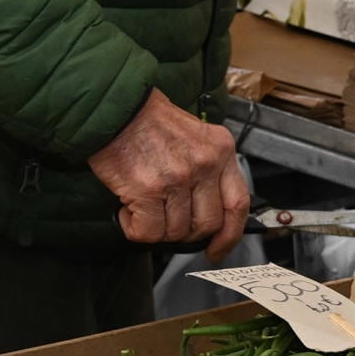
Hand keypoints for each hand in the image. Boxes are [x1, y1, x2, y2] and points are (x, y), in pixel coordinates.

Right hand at [89, 88, 249, 255]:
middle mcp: (205, 165)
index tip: (219, 248)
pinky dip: (135, 228)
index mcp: (221, 151)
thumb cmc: (150, 121)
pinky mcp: (148, 189)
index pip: (237, 204)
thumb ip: (209, 168)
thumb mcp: (196, 136)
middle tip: (167, 223)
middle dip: (186, 234)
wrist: (117, 108)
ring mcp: (178, 178)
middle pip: (207, 223)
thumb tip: (208, 208)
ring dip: (157, 229)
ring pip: (176, 231)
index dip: (230, 234)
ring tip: (143, 208)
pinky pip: (148, 231)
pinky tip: (128, 210)